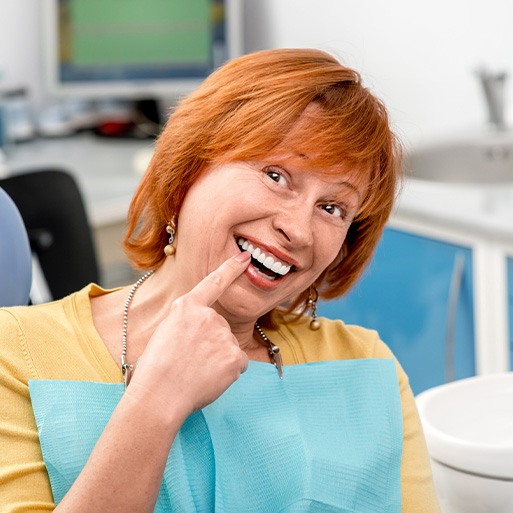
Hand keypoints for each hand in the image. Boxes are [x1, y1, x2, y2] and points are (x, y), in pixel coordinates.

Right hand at [126, 252, 250, 417]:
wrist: (158, 396)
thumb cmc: (154, 370)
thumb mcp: (164, 333)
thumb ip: (187, 325)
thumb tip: (201, 336)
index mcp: (186, 307)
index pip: (213, 283)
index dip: (231, 269)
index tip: (245, 258)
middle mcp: (208, 316)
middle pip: (219, 327)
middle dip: (210, 343)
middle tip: (189, 361)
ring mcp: (223, 335)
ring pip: (227, 346)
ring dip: (217, 358)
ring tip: (195, 372)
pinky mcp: (234, 356)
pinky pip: (238, 363)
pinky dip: (228, 372)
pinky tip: (209, 379)